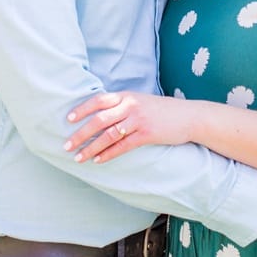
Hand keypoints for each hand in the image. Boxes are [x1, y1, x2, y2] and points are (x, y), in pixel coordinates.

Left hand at [64, 90, 196, 162]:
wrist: (190, 116)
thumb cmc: (163, 110)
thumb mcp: (142, 101)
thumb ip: (123, 105)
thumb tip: (100, 115)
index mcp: (127, 95)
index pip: (98, 100)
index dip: (82, 109)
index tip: (68, 119)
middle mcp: (131, 105)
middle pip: (99, 120)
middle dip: (80, 134)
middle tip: (67, 145)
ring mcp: (139, 120)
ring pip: (108, 135)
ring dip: (90, 147)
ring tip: (79, 157)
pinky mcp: (146, 134)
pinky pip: (122, 146)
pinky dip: (108, 154)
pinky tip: (98, 160)